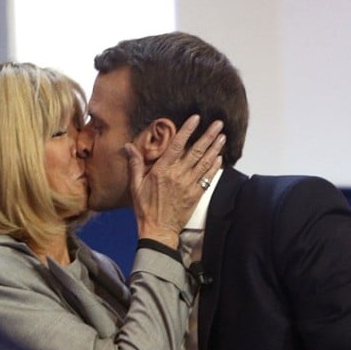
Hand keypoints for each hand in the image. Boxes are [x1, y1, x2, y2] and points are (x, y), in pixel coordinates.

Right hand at [127, 115, 224, 246]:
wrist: (158, 231)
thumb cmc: (145, 209)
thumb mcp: (135, 186)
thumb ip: (135, 164)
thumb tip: (128, 146)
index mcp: (162, 171)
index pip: (177, 145)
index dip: (187, 130)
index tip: (196, 118)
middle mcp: (178, 175)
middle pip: (196, 151)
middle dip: (208, 136)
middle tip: (218, 123)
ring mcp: (189, 185)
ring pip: (205, 163)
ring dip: (215, 148)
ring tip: (222, 136)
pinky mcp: (196, 195)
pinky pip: (208, 178)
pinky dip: (214, 167)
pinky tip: (220, 157)